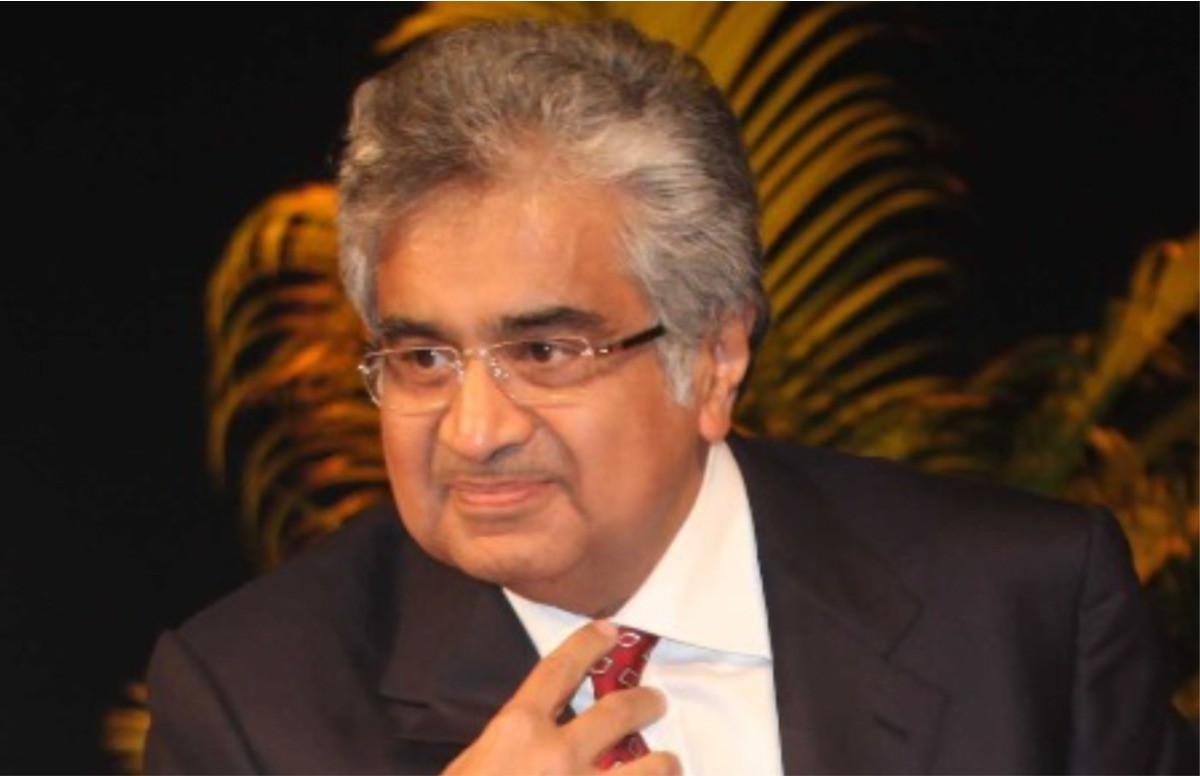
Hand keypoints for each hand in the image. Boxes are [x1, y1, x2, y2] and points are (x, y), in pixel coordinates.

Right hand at [444, 619, 679, 774]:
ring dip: (664, 764)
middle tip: (656, 703)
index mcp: (516, 732)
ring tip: (666, 764)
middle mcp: (558, 757)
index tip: (609, 631)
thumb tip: (537, 730)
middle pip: (620, 711)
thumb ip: (508, 747)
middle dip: (646, 703)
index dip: (586, 645)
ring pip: (654, 767)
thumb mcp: (469, 770)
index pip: (558, 670)